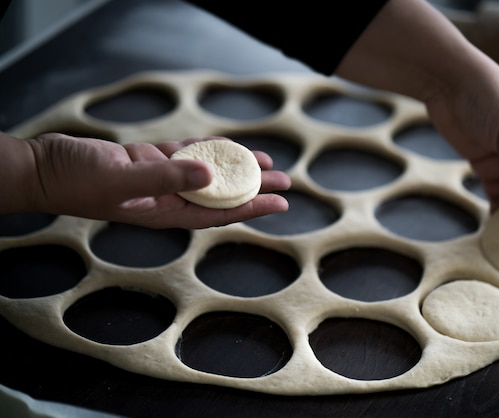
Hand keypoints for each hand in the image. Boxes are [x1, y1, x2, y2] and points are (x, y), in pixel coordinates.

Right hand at [16, 134, 290, 228]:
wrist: (46, 168)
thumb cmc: (77, 181)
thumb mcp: (123, 179)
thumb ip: (165, 178)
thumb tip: (210, 173)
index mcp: (166, 211)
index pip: (220, 211)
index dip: (253, 207)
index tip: (281, 202)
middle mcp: (168, 198)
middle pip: (221, 193)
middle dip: (254, 187)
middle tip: (285, 179)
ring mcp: (160, 178)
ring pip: (208, 171)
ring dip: (236, 166)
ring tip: (265, 160)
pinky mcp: (148, 159)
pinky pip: (186, 153)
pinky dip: (207, 148)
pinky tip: (226, 144)